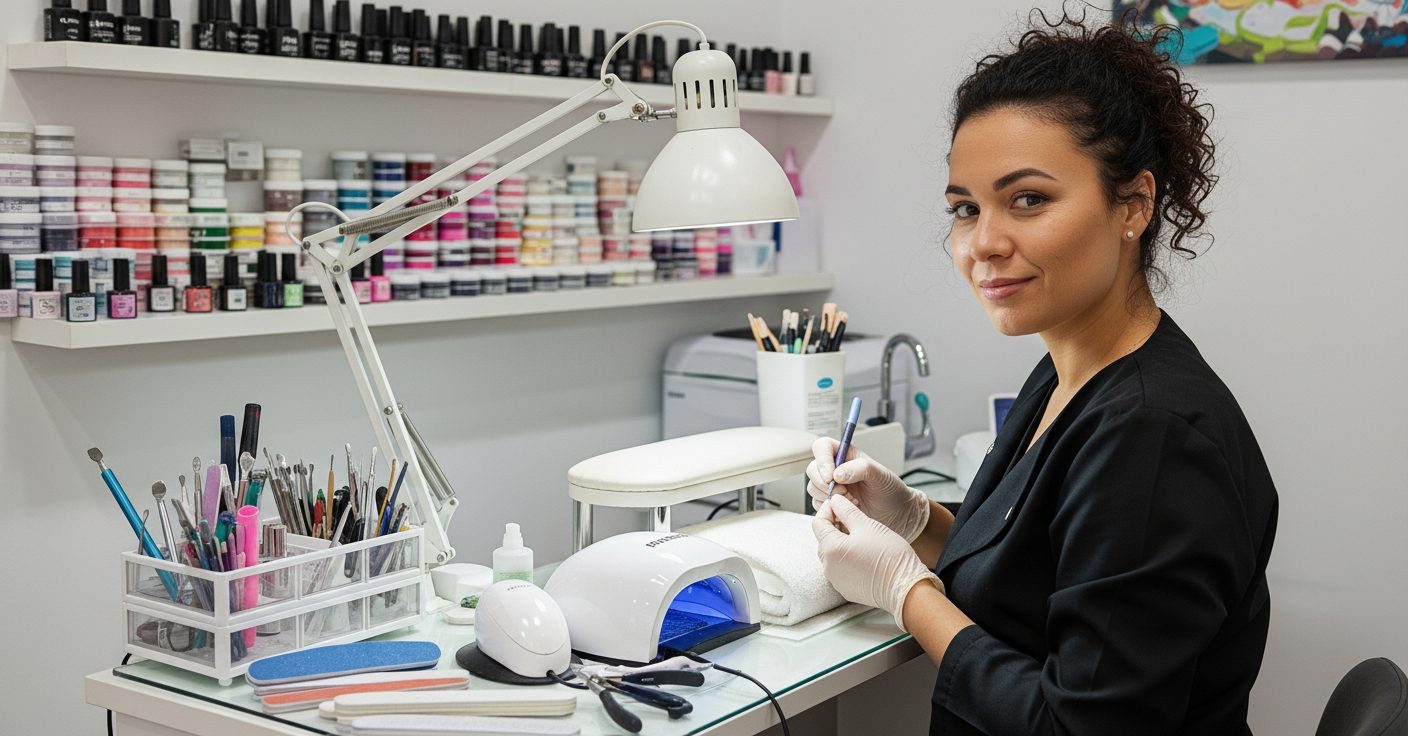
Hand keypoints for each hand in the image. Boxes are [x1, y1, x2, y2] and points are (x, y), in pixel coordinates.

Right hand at [806, 437, 930, 542]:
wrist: (897, 515)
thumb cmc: (891, 491)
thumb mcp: (880, 475)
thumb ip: (861, 468)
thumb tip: (837, 474)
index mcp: (846, 455)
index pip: (822, 447)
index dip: (822, 459)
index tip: (831, 475)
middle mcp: (835, 469)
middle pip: (813, 469)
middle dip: (824, 483)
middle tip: (844, 492)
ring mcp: (831, 487)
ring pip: (813, 488)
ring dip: (829, 497)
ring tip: (852, 502)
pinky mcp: (830, 504)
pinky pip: (817, 505)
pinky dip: (830, 509)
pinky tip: (848, 510)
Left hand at [812, 494, 943, 631]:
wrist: (906, 587)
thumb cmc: (889, 555)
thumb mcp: (867, 525)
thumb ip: (847, 511)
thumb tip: (835, 501)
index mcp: (830, 549)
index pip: (818, 523)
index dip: (828, 510)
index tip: (839, 503)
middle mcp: (829, 567)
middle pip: (824, 539)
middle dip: (835, 526)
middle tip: (852, 518)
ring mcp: (837, 580)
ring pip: (833, 555)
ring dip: (842, 543)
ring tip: (861, 536)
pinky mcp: (847, 589)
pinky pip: (841, 569)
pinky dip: (848, 559)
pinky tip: (864, 554)